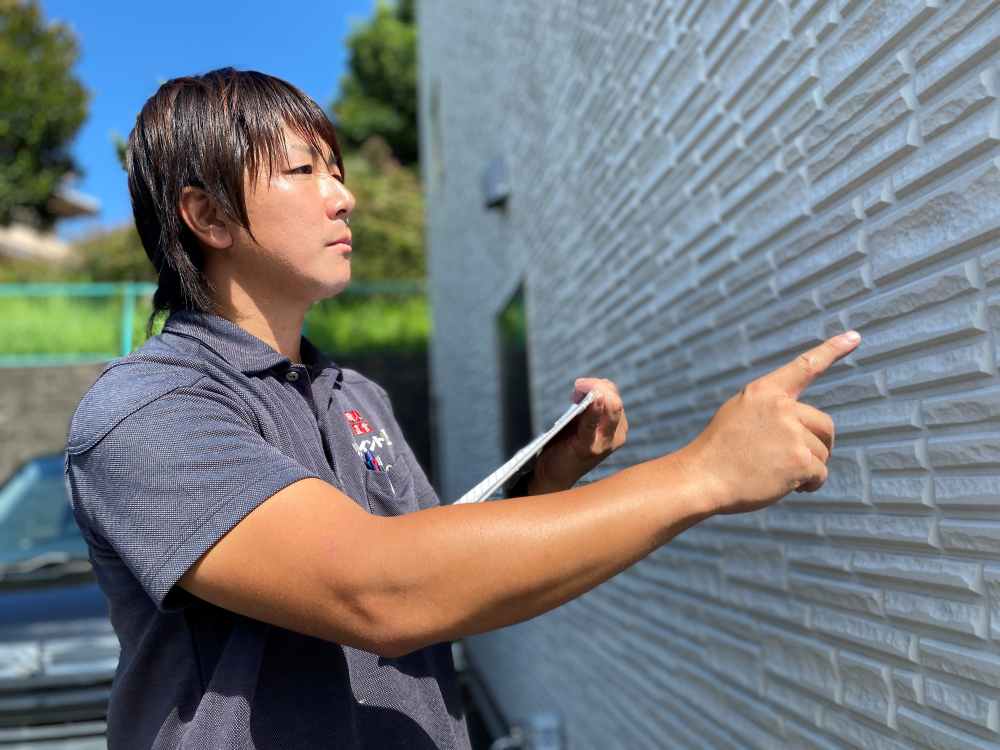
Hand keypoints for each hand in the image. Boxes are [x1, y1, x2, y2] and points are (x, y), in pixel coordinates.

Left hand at [529, 378, 628, 492]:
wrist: (553, 474)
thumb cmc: (566, 445)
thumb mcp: (580, 422)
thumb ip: (587, 407)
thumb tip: (586, 387)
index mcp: (617, 426)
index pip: (613, 395)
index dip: (598, 385)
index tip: (579, 387)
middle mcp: (618, 435)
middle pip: (615, 400)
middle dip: (597, 387)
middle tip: (578, 386)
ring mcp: (606, 443)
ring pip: (611, 408)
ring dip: (594, 394)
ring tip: (576, 393)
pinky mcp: (590, 448)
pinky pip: (593, 423)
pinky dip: (594, 410)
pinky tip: (591, 400)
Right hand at [683, 331, 860, 514]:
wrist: (702, 479)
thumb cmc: (719, 451)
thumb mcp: (738, 413)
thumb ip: (770, 409)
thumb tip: (804, 424)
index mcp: (764, 391)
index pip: (805, 367)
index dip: (832, 350)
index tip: (855, 336)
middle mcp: (781, 407)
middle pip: (825, 425)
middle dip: (817, 445)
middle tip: (794, 459)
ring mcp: (792, 433)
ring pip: (822, 453)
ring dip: (807, 468)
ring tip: (775, 473)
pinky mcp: (800, 461)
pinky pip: (820, 474)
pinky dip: (809, 485)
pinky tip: (786, 486)